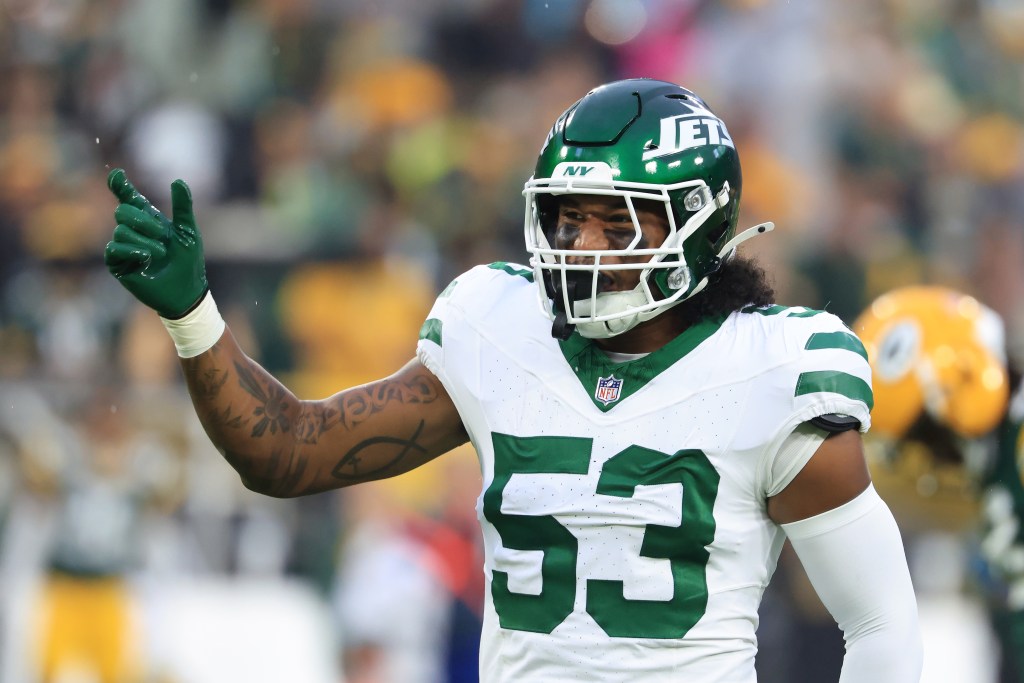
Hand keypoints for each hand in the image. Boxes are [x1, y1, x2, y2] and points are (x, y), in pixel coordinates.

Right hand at [103, 169, 208, 318]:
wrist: (186, 291)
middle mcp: (133, 231)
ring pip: (121, 230)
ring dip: (144, 240)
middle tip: (163, 235)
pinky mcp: (118, 264)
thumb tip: (178, 181)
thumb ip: (183, 207)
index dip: (120, 185)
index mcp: (148, 220)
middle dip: (143, 221)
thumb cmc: (188, 262)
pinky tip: (145, 257)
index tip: (118, 175)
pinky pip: (114, 248)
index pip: (128, 198)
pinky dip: (131, 250)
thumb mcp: (188, 232)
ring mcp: (124, 247)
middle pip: (123, 211)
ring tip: (160, 254)